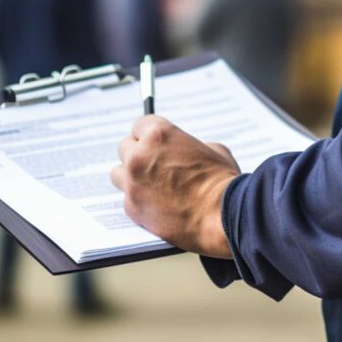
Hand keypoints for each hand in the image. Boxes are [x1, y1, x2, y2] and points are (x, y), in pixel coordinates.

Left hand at [111, 116, 239, 257]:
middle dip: (138, 154)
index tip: (152, 142)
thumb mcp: (213, 150)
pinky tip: (155, 205)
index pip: (140, 125)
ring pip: (118, 174)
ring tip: (149, 185)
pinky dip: (138, 201)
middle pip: (125, 147)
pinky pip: (127, 199)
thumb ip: (189, 146)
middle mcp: (140, 156)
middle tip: (152, 163)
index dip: (149, 134)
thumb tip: (183, 152)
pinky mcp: (132, 208)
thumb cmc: (223, 183)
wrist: (221, 217)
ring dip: (130, 176)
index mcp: (159, 134)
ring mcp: (133, 183)